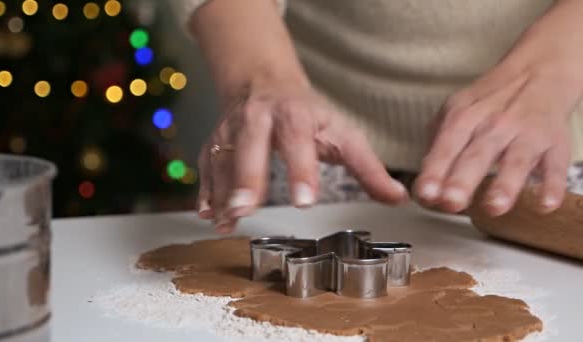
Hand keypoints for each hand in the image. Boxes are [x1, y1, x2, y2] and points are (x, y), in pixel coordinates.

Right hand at [198, 78, 407, 233]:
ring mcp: (233, 128)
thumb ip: (368, 168)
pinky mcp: (216, 139)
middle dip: (247, 178)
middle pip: (250, 146)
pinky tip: (208, 213)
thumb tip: (397, 198)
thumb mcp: (342, 134)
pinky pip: (207, 164)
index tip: (305, 200)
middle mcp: (259, 118)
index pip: (298, 141)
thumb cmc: (308, 114)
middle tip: (245, 210)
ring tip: (225, 221)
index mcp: (295, 115)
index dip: (301, 170)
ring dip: (222, 191)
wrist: (265, 82)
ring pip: (223, 157)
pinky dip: (206, 189)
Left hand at [414, 1, 582, 215]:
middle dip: (462, 180)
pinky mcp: (555, 144)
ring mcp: (527, 134)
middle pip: (477, 155)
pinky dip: (552, 185)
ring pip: (516, 161)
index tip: (426, 194)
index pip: (446, 147)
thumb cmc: (489, 103)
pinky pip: (555, 166)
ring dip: (505, 185)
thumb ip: (438, 145)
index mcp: (464, 118)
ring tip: (494, 208)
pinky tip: (545, 204)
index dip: (435, 171)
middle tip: (451, 203)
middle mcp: (495, 125)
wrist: (538, 73)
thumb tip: (425, 182)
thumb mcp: (456, 112)